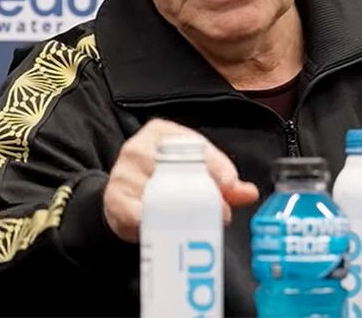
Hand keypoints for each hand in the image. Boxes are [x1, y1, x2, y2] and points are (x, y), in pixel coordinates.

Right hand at [103, 118, 259, 242]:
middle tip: (221, 214)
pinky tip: (164, 228)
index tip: (231, 186)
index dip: (216, 166)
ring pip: (157, 191)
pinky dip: (151, 221)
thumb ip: (223, 182)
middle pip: (176, 168)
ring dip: (180, 212)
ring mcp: (123, 171)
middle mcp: (140, 147)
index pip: (194, 145)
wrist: (121, 196)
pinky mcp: (113, 197)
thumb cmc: (160, 180)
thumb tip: (249, 192)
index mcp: (162, 133)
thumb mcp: (192, 174)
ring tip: (197, 225)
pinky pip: (133, 211)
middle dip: (202, 193)